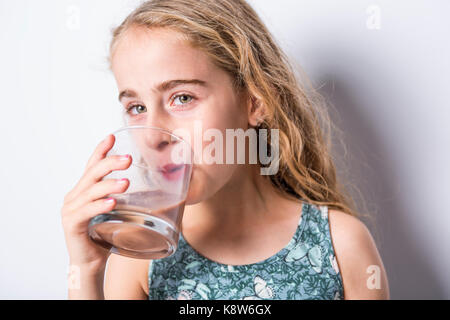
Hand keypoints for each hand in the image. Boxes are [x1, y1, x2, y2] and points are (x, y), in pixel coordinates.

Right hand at [61, 134, 131, 272]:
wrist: (90, 264)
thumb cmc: (105, 237)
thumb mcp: (116, 213)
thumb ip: (125, 199)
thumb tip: (157, 191)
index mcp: (84, 190)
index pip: (91, 165)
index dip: (101, 150)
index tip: (112, 136)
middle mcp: (74, 196)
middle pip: (92, 173)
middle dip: (110, 163)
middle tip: (128, 159)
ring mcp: (70, 210)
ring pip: (90, 191)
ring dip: (109, 185)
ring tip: (126, 182)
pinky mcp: (72, 224)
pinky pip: (87, 211)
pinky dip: (100, 205)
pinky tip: (113, 202)